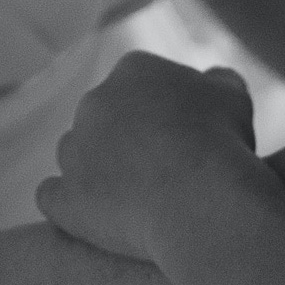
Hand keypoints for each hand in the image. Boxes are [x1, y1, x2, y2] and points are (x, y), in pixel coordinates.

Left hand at [37, 53, 256, 262]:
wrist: (200, 199)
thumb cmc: (222, 143)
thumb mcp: (233, 95)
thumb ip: (217, 80)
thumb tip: (210, 80)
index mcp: (133, 70)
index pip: (140, 84)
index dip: (161, 110)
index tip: (182, 136)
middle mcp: (93, 102)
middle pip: (105, 117)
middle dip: (125, 139)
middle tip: (158, 170)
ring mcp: (72, 150)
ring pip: (75, 153)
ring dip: (95, 170)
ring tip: (130, 197)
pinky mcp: (62, 197)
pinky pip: (51, 196)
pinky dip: (68, 204)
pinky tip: (91, 214)